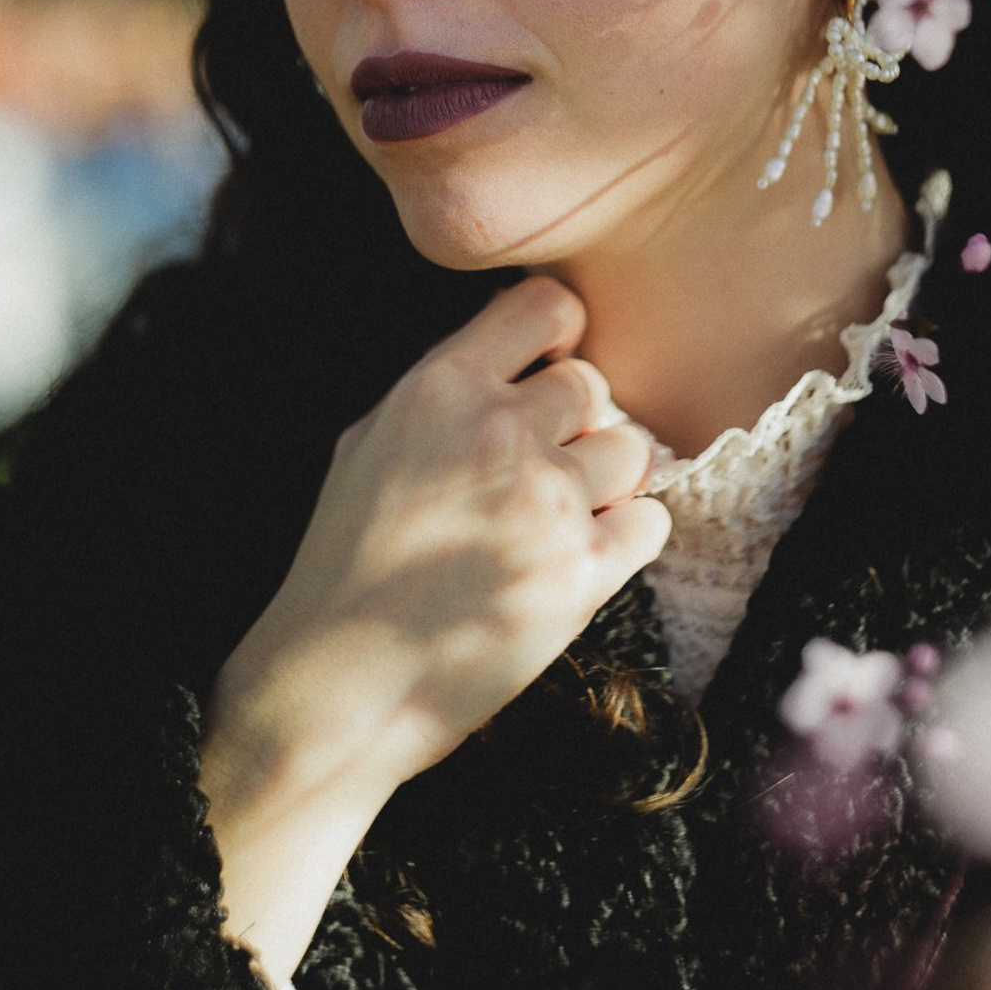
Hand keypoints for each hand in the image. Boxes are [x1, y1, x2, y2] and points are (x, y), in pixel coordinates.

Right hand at [216, 275, 669, 798]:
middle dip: (573, 424)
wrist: (339, 684)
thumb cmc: (348, 563)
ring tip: (554, 519)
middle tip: (537, 470)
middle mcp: (499, 432)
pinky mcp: (581, 575)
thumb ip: (449, 389)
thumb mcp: (372, 441)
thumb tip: (521, 353)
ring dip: (605, 481)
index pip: (548, 305)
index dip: (558, 337)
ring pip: (632, 449)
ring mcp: (546, 503)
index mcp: (441, 388)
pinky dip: (625, 538)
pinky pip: (651, 522)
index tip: (545, 371)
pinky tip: (578, 557)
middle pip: (594, 384)